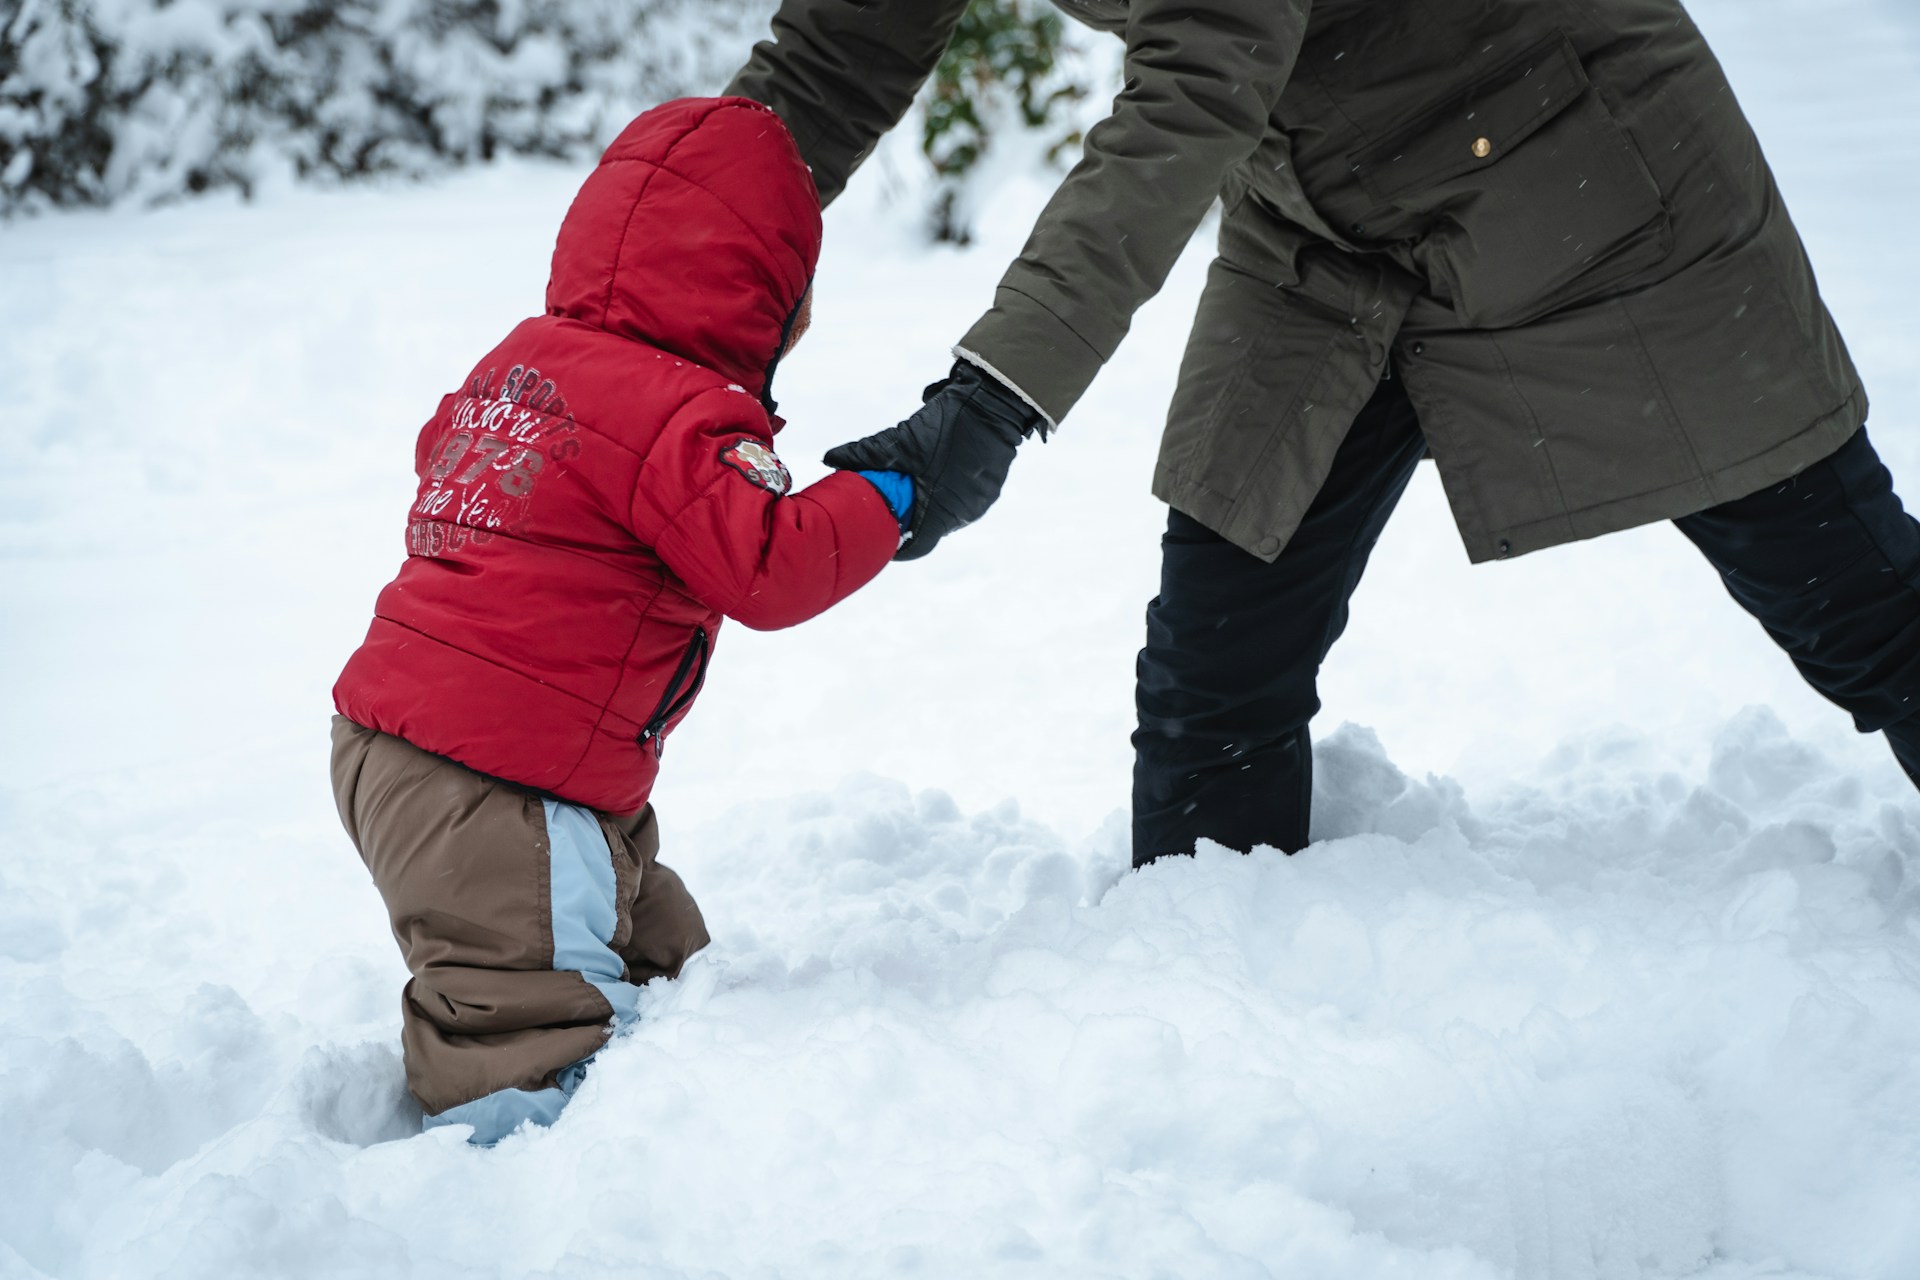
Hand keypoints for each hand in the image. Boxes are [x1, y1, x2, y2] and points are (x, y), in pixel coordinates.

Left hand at [824, 360, 1047, 559]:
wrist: (996, 402)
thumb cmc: (949, 425)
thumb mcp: (901, 440)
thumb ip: (865, 453)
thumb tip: (829, 459)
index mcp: (943, 511)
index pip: (916, 547)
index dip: (895, 547)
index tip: (880, 538)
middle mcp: (965, 513)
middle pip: (930, 527)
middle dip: (910, 517)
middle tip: (890, 502)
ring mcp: (981, 500)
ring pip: (947, 511)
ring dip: (929, 501)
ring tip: (912, 480)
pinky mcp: (991, 485)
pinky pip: (963, 496)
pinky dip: (947, 488)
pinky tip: (937, 466)